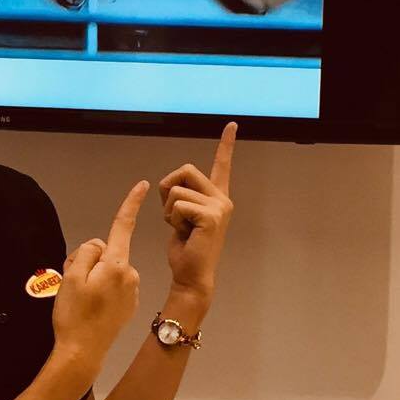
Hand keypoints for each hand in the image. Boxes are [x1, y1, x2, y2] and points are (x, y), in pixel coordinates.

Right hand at [51, 180, 147, 386]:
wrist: (82, 352)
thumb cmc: (74, 315)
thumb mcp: (72, 276)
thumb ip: (87, 252)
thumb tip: (99, 246)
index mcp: (116, 263)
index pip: (123, 226)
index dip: (131, 203)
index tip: (143, 185)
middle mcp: (130, 274)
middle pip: (106, 252)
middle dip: (89, 260)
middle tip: (73, 283)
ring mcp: (131, 291)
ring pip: (108, 270)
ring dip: (94, 277)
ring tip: (80, 299)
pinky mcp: (129, 305)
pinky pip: (113, 287)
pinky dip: (101, 291)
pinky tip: (91, 308)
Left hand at [159, 123, 236, 307]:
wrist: (191, 275)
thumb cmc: (185, 248)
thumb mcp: (181, 216)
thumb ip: (182, 196)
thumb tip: (172, 185)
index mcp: (216, 197)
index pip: (221, 165)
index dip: (226, 144)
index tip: (231, 124)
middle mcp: (222, 198)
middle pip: (185, 170)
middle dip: (168, 188)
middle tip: (175, 215)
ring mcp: (219, 206)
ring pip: (176, 190)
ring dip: (168, 210)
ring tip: (181, 229)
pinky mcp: (211, 216)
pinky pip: (177, 205)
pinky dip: (172, 220)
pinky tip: (184, 234)